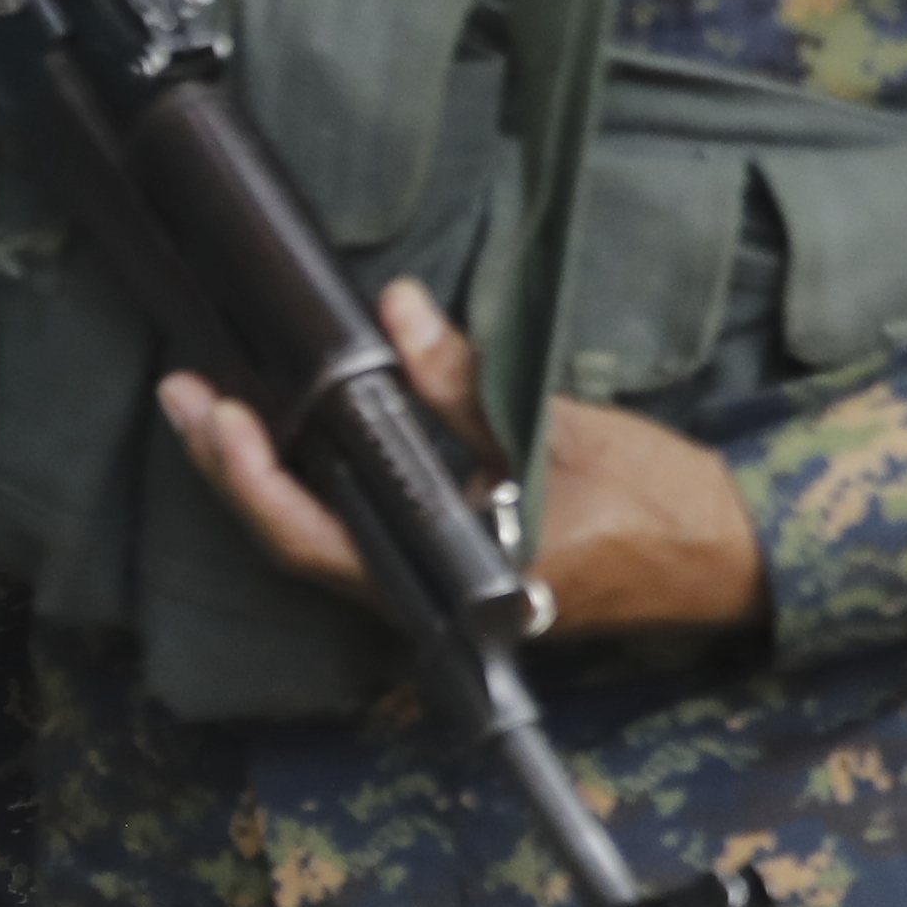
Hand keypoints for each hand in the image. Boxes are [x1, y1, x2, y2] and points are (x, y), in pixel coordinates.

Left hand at [161, 279, 769, 645]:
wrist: (725, 553)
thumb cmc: (655, 503)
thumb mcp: (556, 429)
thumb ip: (467, 381)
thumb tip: (401, 309)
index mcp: (443, 580)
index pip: (311, 539)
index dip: (251, 479)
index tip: (218, 412)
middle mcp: (421, 597)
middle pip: (294, 539)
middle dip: (228, 468)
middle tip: (182, 393)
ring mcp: (429, 586)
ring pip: (317, 535)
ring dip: (260, 472)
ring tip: (209, 406)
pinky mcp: (445, 565)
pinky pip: (357, 525)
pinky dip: (313, 478)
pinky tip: (285, 431)